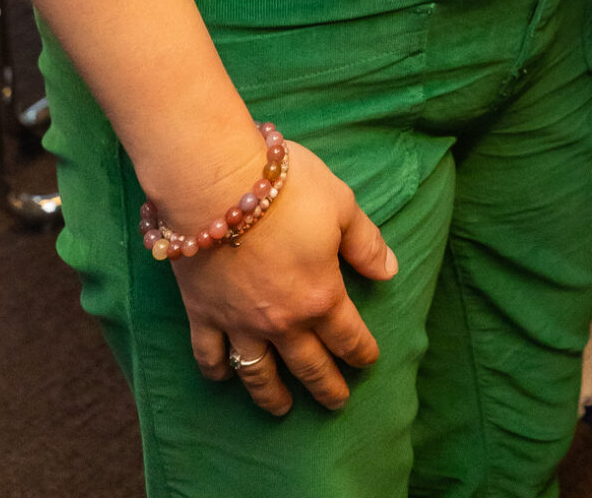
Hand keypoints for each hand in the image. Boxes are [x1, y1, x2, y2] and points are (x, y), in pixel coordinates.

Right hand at [164, 136, 397, 416]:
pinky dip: (217, 371)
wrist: (216, 183)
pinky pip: (209, 355)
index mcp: (320, 297)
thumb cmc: (286, 189)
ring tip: (282, 409)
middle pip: (308, 365)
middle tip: (336, 402)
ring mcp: (239, 322)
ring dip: (272, 395)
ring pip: (258, 373)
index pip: (347, 336)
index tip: (368, 362)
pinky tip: (224, 377)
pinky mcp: (202, 313)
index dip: (361, 352)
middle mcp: (281, 321)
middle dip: (326, 386)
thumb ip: (365, 244)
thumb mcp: (341, 206)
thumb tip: (389, 272)